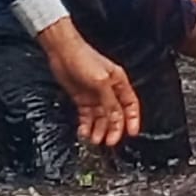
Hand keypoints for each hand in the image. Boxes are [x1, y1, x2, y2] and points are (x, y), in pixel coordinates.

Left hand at [39, 21, 140, 147]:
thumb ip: (110, 101)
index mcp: (119, 83)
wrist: (63, 53)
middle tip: (110, 142)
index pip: (130, 105)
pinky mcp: (82, 100)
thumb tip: (117, 119)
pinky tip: (83, 132)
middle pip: (115, 115)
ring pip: (101, 118)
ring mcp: (95, 96)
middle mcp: (108, 91)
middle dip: (114, 129)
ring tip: (94, 140)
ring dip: (99, 130)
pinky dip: (86, 126)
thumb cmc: (84, 59)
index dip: (132, 119)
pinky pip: (87, 117)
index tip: (132, 133)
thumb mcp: (101, 81)